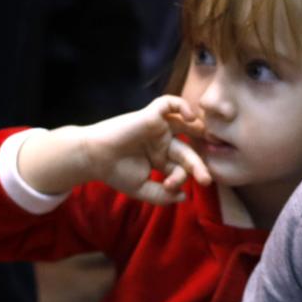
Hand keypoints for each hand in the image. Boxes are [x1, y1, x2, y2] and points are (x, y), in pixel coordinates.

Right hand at [21, 95, 210, 204]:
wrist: (94, 159)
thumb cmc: (115, 173)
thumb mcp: (141, 190)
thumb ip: (163, 196)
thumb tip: (184, 197)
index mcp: (161, 159)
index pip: (180, 168)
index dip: (182, 179)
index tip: (170, 188)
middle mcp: (162, 142)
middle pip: (187, 151)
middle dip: (198, 166)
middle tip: (206, 180)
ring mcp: (157, 128)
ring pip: (184, 125)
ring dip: (198, 130)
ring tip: (208, 140)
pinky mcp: (150, 115)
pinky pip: (169, 103)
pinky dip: (181, 105)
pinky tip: (189, 118)